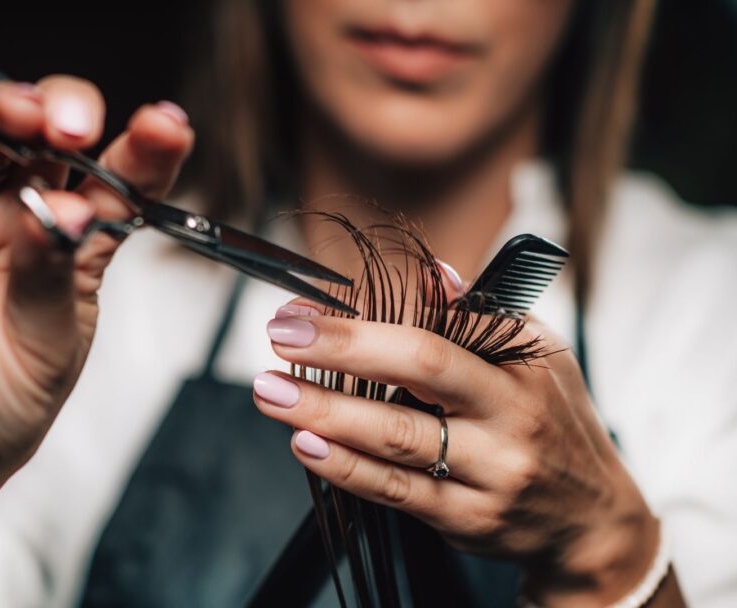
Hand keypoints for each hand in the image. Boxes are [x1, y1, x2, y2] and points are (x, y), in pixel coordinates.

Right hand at [0, 18, 192, 512]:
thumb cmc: (0, 403)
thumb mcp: (47, 347)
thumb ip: (50, 274)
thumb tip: (58, 211)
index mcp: (77, 241)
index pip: (119, 178)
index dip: (145, 149)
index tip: (166, 126)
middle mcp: (19, 210)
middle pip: (50, 138)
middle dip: (67, 118)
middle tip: (74, 130)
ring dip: (6, 105)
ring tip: (22, 110)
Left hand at [254, 299, 660, 605]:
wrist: (591, 520)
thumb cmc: (550, 421)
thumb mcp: (534, 358)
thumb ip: (477, 317)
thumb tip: (430, 273)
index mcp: (521, 362)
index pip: (441, 322)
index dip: (367, 313)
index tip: (306, 307)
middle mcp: (511, 413)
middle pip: (423, 367)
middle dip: (344, 347)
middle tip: (281, 336)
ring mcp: (491, 470)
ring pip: (398, 436)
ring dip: (325, 411)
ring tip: (271, 393)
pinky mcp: (466, 517)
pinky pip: (397, 490)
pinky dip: (346, 467)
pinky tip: (305, 444)